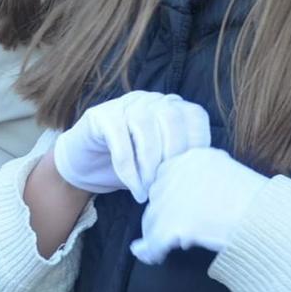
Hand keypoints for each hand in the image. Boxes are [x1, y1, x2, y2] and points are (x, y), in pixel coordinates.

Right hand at [51, 91, 211, 201]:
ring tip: (149, 190)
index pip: (194, 115)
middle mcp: (150, 101)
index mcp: (171, 108)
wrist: (85, 168)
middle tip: (168, 185)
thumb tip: (205, 181)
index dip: (197, 143)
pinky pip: (118, 138)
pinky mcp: (100, 116)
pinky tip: (133, 186)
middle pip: (171, 117)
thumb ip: (180, 164)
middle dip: (173, 155)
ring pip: (144, 125)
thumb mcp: (161, 166)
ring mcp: (124, 104)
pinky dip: (128, 167)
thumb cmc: (130, 168)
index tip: (192, 174)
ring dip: (149, 163)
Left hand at [130, 147, 269, 262]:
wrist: (264, 218)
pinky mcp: (171, 225)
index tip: (174, 207)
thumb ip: (205, 178)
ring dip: (155, 233)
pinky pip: (154, 242)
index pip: (165, 174)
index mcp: (193, 158)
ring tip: (159, 246)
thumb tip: (194, 197)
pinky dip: (153, 252)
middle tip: (171, 228)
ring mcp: (172, 199)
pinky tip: (155, 257)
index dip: (168, 193)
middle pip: (156, 197)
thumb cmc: (257, 200)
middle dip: (161, 213)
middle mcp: (177, 174)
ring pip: (152, 220)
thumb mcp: (228, 173)